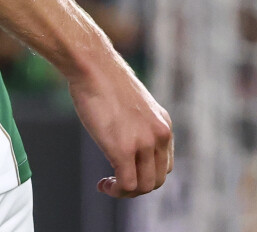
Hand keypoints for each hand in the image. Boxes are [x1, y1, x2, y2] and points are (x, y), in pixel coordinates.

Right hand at [67, 51, 174, 197]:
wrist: (92, 65)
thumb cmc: (102, 77)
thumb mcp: (130, 102)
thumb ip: (134, 121)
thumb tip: (122, 132)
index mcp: (163, 124)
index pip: (165, 165)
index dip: (145, 174)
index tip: (124, 171)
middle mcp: (159, 135)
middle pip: (157, 179)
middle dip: (137, 187)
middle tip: (114, 182)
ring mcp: (143, 143)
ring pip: (144, 186)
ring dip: (125, 192)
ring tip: (108, 185)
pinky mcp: (123, 149)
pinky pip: (127, 184)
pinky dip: (116, 191)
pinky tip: (103, 184)